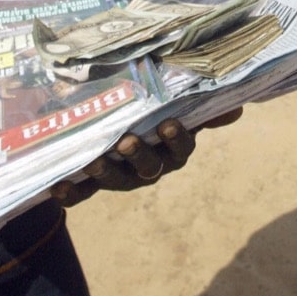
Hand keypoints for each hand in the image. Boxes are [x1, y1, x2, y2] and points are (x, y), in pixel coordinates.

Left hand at [49, 108, 242, 207]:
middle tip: (128, 141)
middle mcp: (150, 166)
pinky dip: (71, 194)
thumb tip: (238, 107)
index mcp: (171, 147)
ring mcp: (121, 176)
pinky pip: (83, 193)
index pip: (181, 147)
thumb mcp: (171, 101)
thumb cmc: (149, 107)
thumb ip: (197, 104)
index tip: (170, 124)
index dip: (177, 139)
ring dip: (106, 173)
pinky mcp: (92, 183)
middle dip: (140, 156)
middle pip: (149, 167)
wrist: (108, 120)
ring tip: (92, 162)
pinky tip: (58, 188)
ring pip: (117, 180)